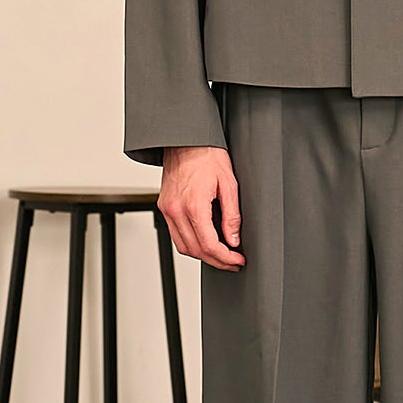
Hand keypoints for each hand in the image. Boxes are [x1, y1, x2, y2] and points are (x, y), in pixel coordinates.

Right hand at [159, 145, 244, 268]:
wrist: (185, 140)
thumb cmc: (207, 155)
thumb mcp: (229, 184)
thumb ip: (232, 216)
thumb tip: (233, 239)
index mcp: (193, 205)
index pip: (209, 244)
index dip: (225, 258)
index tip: (237, 261)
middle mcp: (176, 210)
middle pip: (195, 250)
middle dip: (216, 261)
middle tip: (232, 262)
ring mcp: (167, 209)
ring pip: (183, 247)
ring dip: (202, 255)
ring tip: (221, 256)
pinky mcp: (165, 207)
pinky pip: (176, 235)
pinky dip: (191, 244)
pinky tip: (204, 243)